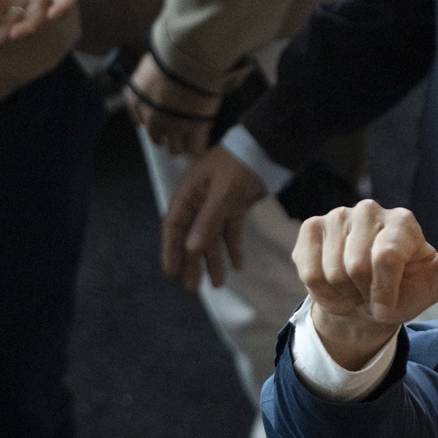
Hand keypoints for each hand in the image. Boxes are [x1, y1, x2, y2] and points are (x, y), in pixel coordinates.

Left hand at [124, 52, 218, 155]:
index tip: (158, 117)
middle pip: (156, 138)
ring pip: (175, 148)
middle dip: (164, 134)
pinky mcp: (194, 130)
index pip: (138, 120)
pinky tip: (202, 139)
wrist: (188, 61)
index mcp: (136, 101)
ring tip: (190, 137)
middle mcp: (151, 118)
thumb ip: (147, 81)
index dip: (150, 120)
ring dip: (181, 143)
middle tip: (176, 127)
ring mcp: (172, 127)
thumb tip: (155, 83)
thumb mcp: (147, 67)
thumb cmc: (167, 57)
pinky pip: (196, 148)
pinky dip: (198, 146)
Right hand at [161, 145, 265, 289]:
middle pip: (192, 236)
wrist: (266, 149)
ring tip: (219, 284)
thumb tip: (191, 248)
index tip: (171, 271)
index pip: (175, 226)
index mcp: (189, 194)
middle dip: (193, 262)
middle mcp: (199, 200)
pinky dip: (234, 247)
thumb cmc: (240, 166)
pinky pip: (230, 231)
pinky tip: (238, 265)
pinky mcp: (234, 205)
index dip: (171, 249)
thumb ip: (207, 221)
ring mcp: (216, 204)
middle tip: (193, 287)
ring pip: (212, 237)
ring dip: (214, 260)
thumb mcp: (223, 194)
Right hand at [294, 201, 437, 368]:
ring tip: (356, 289)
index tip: (392, 305)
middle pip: (357, 266)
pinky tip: (334, 285)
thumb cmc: (406, 292)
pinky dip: (322, 290)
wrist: (364, 306)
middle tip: (373, 295)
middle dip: (365, 293)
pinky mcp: (311, 227)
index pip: (386, 258)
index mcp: (403, 221)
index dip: (385, 293)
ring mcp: (338, 215)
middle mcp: (369, 210)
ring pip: (331, 270)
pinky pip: (309, 270)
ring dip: (344, 293)